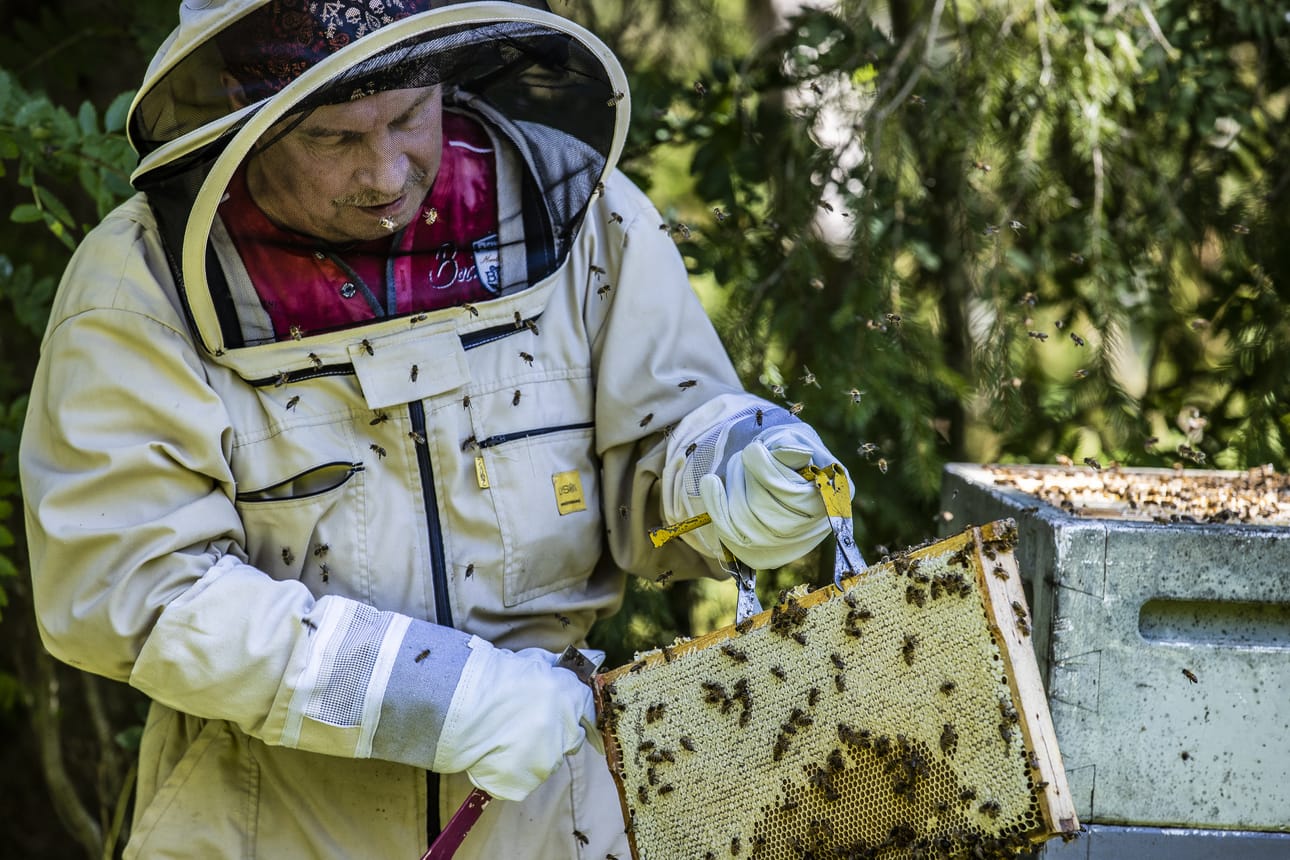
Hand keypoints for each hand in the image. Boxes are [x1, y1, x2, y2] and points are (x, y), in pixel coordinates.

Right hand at [432, 638, 597, 800]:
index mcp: (572, 698)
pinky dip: (512, 773)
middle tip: (526, 726)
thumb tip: (592, 658)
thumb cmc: (495, 676)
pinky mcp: (526, 784)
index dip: (571, 710)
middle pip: (572, 739)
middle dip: (556, 734)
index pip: (587, 709)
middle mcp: (567, 731)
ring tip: (505, 739)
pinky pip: (524, 782)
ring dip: (534, 754)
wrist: (464, 702)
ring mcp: (548, 762)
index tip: (556, 712)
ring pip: (548, 762)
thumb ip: (561, 666)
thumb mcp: (534, 660)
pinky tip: (496, 755)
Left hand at [697, 423, 847, 568]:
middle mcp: (819, 526)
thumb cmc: (782, 450)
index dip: (767, 471)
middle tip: (745, 454)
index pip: (794, 493)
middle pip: (767, 510)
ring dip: (734, 487)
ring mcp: (792, 546)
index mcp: (835, 495)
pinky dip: (716, 507)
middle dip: (747, 476)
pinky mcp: (765, 555)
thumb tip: (796, 454)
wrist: (768, 468)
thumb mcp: (789, 439)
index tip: (753, 450)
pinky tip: (712, 485)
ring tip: (737, 467)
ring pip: (747, 523)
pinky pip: (732, 536)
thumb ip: (790, 446)